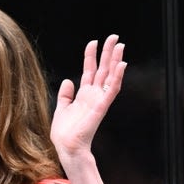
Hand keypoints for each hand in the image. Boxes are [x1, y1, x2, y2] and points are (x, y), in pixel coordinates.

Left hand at [50, 35, 125, 168]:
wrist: (67, 147)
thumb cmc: (65, 133)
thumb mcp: (62, 109)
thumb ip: (66, 95)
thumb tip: (68, 81)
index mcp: (84, 95)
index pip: (90, 70)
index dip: (91, 56)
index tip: (93, 42)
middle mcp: (94, 95)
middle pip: (103, 69)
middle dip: (108, 52)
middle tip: (114, 37)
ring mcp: (99, 100)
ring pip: (110, 76)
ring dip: (116, 60)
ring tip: (120, 45)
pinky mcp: (102, 106)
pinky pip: (112, 89)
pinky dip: (118, 77)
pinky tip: (122, 64)